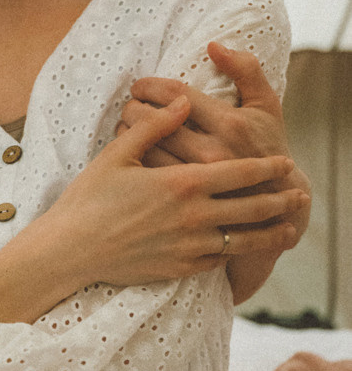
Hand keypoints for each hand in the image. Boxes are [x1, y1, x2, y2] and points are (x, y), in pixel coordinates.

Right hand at [44, 95, 307, 285]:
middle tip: (299, 195)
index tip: (285, 162)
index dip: (266, 168)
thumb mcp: (118, 154)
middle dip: (280, 201)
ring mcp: (190, 247)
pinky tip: (242, 246)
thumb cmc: (90, 197)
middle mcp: (193, 217)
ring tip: (288, 227)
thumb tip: (184, 102)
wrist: (71, 249)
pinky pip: (219, 259)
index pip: (238, 173)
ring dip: (270, 232)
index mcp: (181, 183)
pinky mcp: (181, 268)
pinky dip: (236, 252)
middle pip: (251, 209)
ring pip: (243, 240)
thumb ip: (156, 126)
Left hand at [122, 42, 310, 242]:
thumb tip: (213, 45)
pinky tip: (134, 149)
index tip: (140, 86)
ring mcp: (197, 178)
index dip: (149, 85)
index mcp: (230, 124)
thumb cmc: (268, 144)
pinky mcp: (186, 198)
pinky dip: (134, 156)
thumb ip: (245, 69)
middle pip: (152, 121)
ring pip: (144, 148)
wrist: (277, 200)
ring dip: (127, 131)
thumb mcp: (266, 104)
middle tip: (130, 104)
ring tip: (128, 124)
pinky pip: (147, 172)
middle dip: (132, 107)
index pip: (174, 93)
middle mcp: (212, 152)